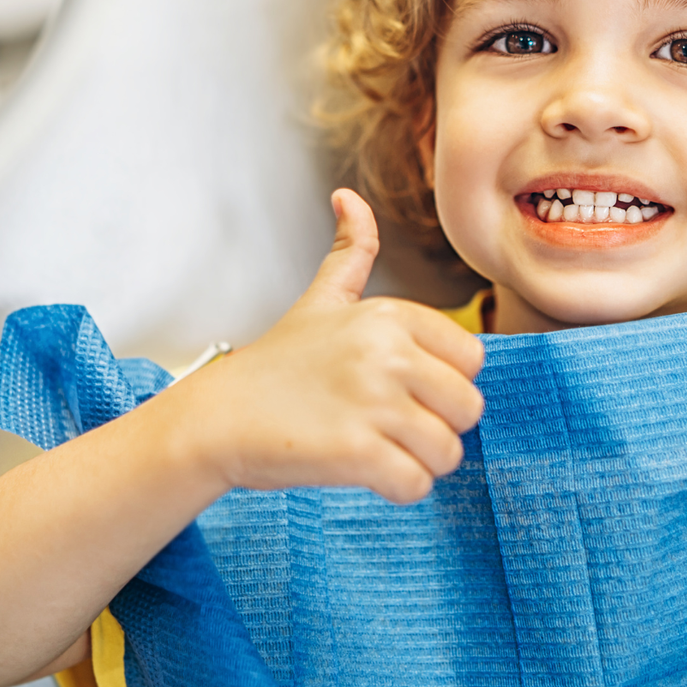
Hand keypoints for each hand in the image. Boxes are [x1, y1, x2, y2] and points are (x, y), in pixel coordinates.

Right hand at [167, 189, 484, 503]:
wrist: (215, 418)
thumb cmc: (274, 366)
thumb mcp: (319, 301)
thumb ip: (349, 252)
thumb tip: (349, 197)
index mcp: (389, 315)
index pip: (472, 359)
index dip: (443, 384)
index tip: (403, 390)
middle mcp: (387, 352)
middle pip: (468, 407)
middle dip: (439, 427)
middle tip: (392, 428)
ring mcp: (373, 401)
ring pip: (448, 451)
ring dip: (420, 463)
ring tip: (379, 450)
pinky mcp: (357, 451)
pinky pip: (417, 485)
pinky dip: (399, 490)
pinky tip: (367, 475)